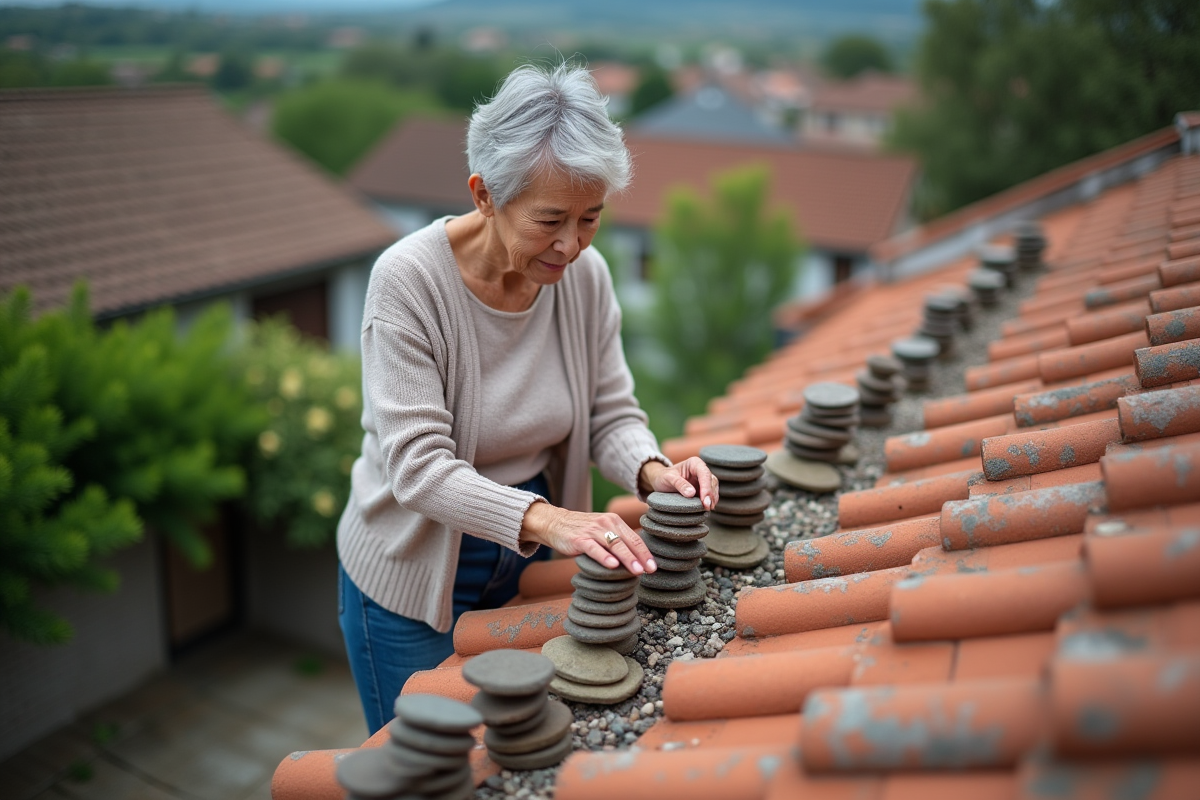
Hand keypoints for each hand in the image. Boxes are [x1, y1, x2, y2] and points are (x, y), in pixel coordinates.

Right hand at [520, 502, 655, 573]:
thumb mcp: (602, 531)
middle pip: (627, 541)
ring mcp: (592, 531)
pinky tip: (612, 565)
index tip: (653, 567)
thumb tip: (636, 560)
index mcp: (614, 521)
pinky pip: (594, 548)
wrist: (554, 523)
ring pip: (614, 545)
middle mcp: (606, 523)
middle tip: (650, 571)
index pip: (634, 538)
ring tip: (637, 571)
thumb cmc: (581, 531)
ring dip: (627, 558)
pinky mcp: (579, 539)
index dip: (645, 553)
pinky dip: (604, 557)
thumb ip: (617, 541)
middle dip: (641, 557)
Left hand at [639, 457, 719, 509]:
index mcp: (694, 463)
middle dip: (711, 494)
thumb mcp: (668, 479)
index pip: (704, 473)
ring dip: (712, 499)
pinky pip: (710, 495)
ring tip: (708, 509)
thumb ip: (679, 484)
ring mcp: (703, 480)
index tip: (704, 500)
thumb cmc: (663, 477)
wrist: (660, 480)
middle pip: (711, 481)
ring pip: (713, 488)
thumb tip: (691, 493)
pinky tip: (707, 509)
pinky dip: (710, 501)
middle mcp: (701, 470)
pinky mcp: (703, 489)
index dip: (706, 487)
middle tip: (707, 507)